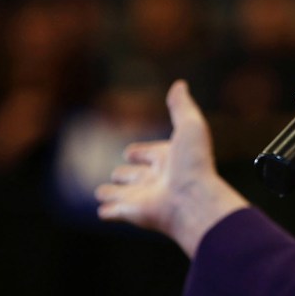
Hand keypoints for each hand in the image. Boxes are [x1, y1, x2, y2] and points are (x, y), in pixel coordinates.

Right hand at [95, 80, 247, 256]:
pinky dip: (108, 211)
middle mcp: (157, 179)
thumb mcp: (190, 126)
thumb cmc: (193, 163)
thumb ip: (182, 106)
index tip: (131, 152)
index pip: (152, 153)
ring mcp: (143, 197)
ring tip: (100, 192)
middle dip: (127, 174)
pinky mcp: (131, 212)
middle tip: (118, 173)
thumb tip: (180, 83)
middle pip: (137, 175)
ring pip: (123, 194)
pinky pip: (115, 211)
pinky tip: (103, 211)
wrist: (192, 199)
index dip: (143, 152)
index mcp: (170, 159)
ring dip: (113, 193)